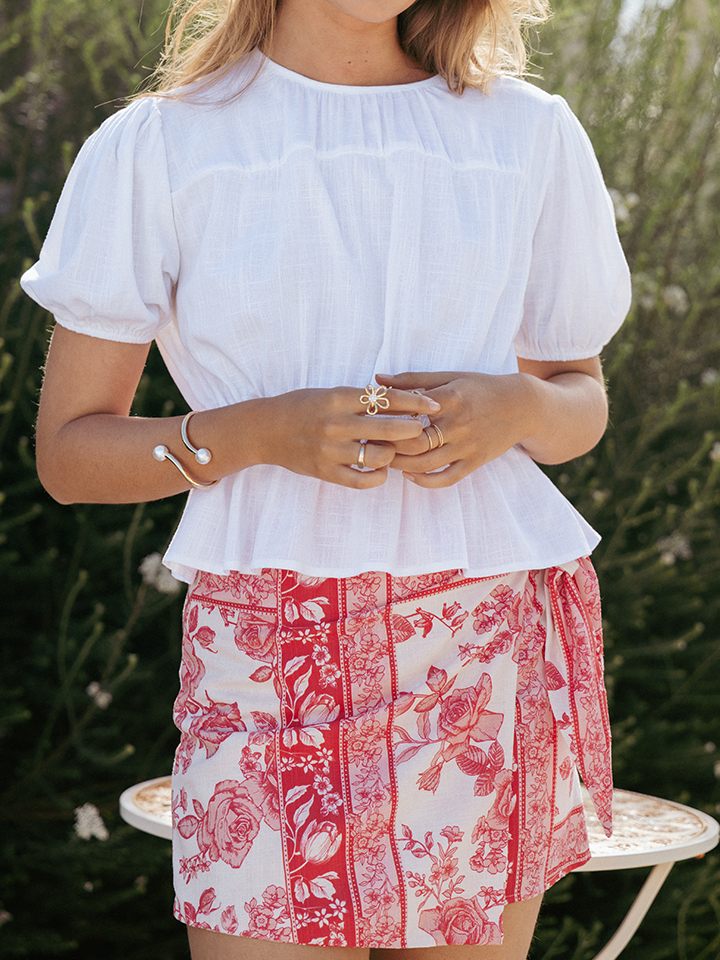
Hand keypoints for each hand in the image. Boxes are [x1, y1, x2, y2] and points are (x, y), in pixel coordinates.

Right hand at [256, 385, 441, 488]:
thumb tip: (401, 400)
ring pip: (379, 457)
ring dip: (394, 455)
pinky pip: (362, 481)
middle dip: (414, 430)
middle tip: (424, 430)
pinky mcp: (325, 472)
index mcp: (338, 398)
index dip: (414, 402)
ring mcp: (330, 451)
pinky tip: (382, 471)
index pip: (386, 399)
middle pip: (389, 429)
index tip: (433, 404)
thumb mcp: (329, 394)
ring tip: (394, 451)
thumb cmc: (301, 407)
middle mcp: (335, 424)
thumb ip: (360, 398)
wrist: (265, 430)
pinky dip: (378, 477)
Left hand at [375, 371, 539, 487]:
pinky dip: (425, 481)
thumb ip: (412, 380)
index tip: (368, 420)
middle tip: (371, 444)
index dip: (386, 418)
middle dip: (389, 445)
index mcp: (450, 399)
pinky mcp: (475, 462)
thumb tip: (378, 380)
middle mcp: (458, 424)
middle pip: (414, 442)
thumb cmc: (481, 387)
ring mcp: (467, 446)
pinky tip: (410, 475)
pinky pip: (447, 478)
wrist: (522, 405)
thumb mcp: (450, 377)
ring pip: (426, 463)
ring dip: (401, 465)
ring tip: (386, 460)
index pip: (409, 412)